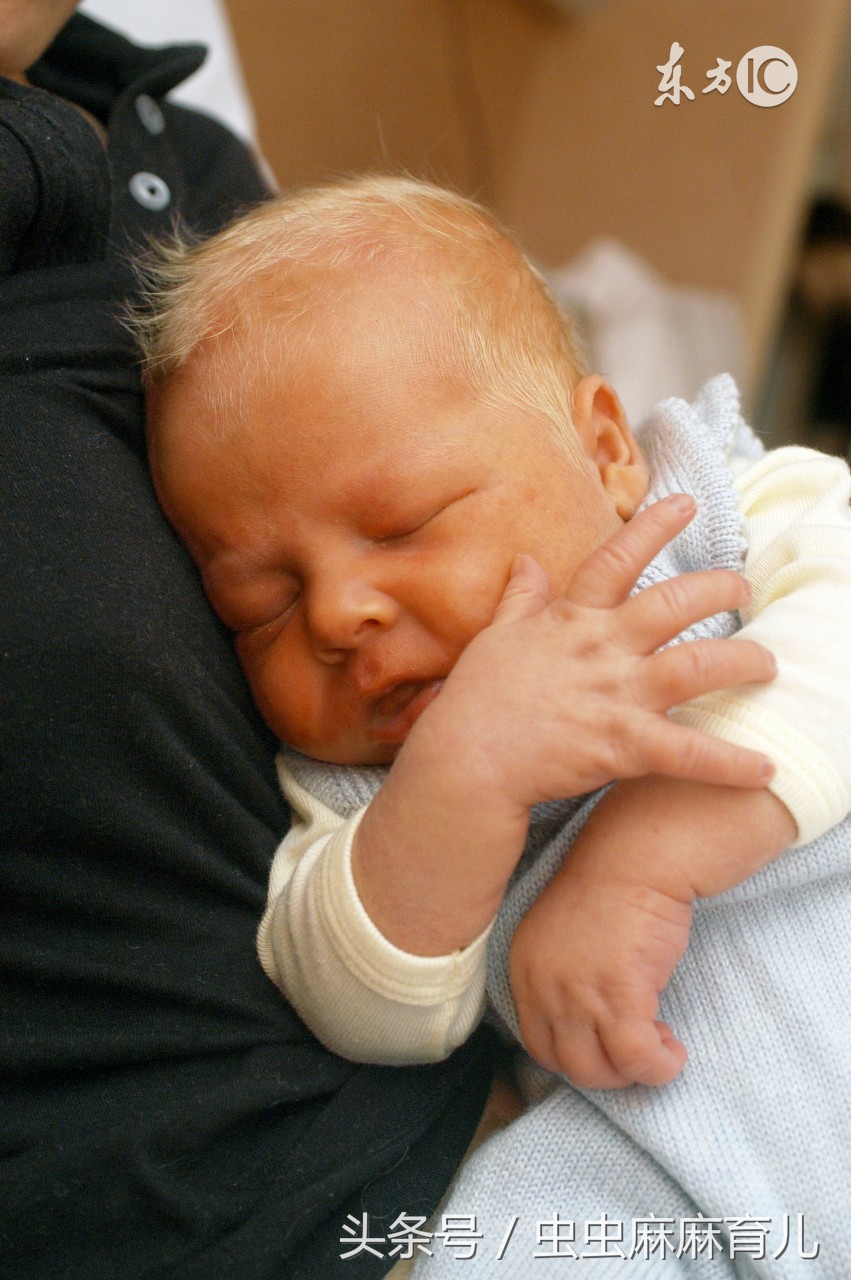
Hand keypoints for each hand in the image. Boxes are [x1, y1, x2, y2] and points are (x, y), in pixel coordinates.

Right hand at [424, 493, 776, 817]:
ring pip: (697, 666)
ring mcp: (615, 695)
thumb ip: (520, 599)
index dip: (653, 526)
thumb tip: (527, 562)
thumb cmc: (476, 702)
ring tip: (769, 663)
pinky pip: (688, 752)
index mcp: (571, 620)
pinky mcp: (623, 745)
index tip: (687, 504)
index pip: (616, 559)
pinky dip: (728, 762)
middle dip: (718, 590)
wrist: (466, 763)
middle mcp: (601, 648)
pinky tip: (764, 767)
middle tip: (744, 588)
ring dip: (741, 661)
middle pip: (675, 604)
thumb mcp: (495, 637)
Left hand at [510, 858, 691, 1088]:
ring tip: (658, 1047)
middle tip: (636, 1049)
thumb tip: (588, 1024)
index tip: (607, 1045)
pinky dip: (658, 1066)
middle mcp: (542, 986)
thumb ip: (564, 978)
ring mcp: (577, 994)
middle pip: (566, 1064)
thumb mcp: (567, 936)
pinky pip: (636, 1059)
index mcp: (524, 968)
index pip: (537, 1042)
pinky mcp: (619, 996)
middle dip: (606, 1070)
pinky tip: (673, 1051)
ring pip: (598, 1071)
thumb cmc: (614, 888)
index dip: (577, 1054)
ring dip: (632, 1071)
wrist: (638, 857)